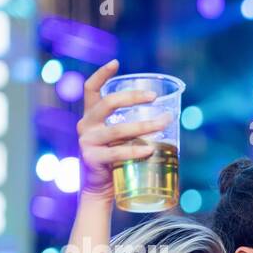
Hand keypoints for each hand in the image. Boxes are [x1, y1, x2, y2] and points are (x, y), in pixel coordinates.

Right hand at [77, 60, 169, 200]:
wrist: (98, 190)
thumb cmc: (114, 161)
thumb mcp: (119, 139)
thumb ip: (131, 127)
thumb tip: (167, 117)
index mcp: (91, 117)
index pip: (90, 89)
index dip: (101, 74)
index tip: (116, 62)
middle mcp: (86, 125)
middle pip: (108, 103)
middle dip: (132, 97)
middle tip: (154, 97)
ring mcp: (87, 141)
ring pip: (119, 130)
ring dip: (144, 126)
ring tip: (164, 123)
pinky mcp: (92, 158)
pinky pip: (117, 152)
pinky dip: (135, 151)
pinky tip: (150, 151)